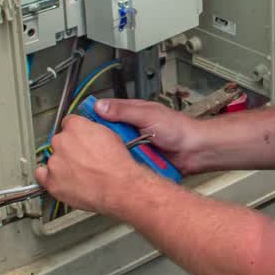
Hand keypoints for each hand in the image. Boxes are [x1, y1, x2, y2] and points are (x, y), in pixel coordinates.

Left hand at [37, 115, 156, 216]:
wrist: (119, 187)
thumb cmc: (118, 165)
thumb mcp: (111, 135)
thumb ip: (94, 131)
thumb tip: (90, 132)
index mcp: (75, 126)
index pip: (68, 123)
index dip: (76, 132)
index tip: (79, 138)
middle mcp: (61, 141)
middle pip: (59, 141)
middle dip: (69, 148)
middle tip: (83, 158)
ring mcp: (55, 162)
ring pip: (53, 159)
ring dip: (62, 164)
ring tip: (78, 172)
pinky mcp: (52, 181)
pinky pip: (42, 176)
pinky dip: (49, 178)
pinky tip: (60, 179)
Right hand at [92, 99, 208, 175]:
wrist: (195, 151)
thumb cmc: (179, 129)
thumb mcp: (148, 115)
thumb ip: (124, 111)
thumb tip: (101, 106)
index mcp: (131, 112)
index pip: (104, 112)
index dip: (91, 119)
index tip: (79, 127)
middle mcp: (130, 128)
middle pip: (106, 135)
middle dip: (102, 142)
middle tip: (97, 147)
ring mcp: (134, 145)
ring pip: (114, 151)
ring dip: (115, 155)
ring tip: (111, 159)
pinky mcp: (138, 160)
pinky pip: (124, 164)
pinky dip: (124, 166)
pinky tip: (122, 168)